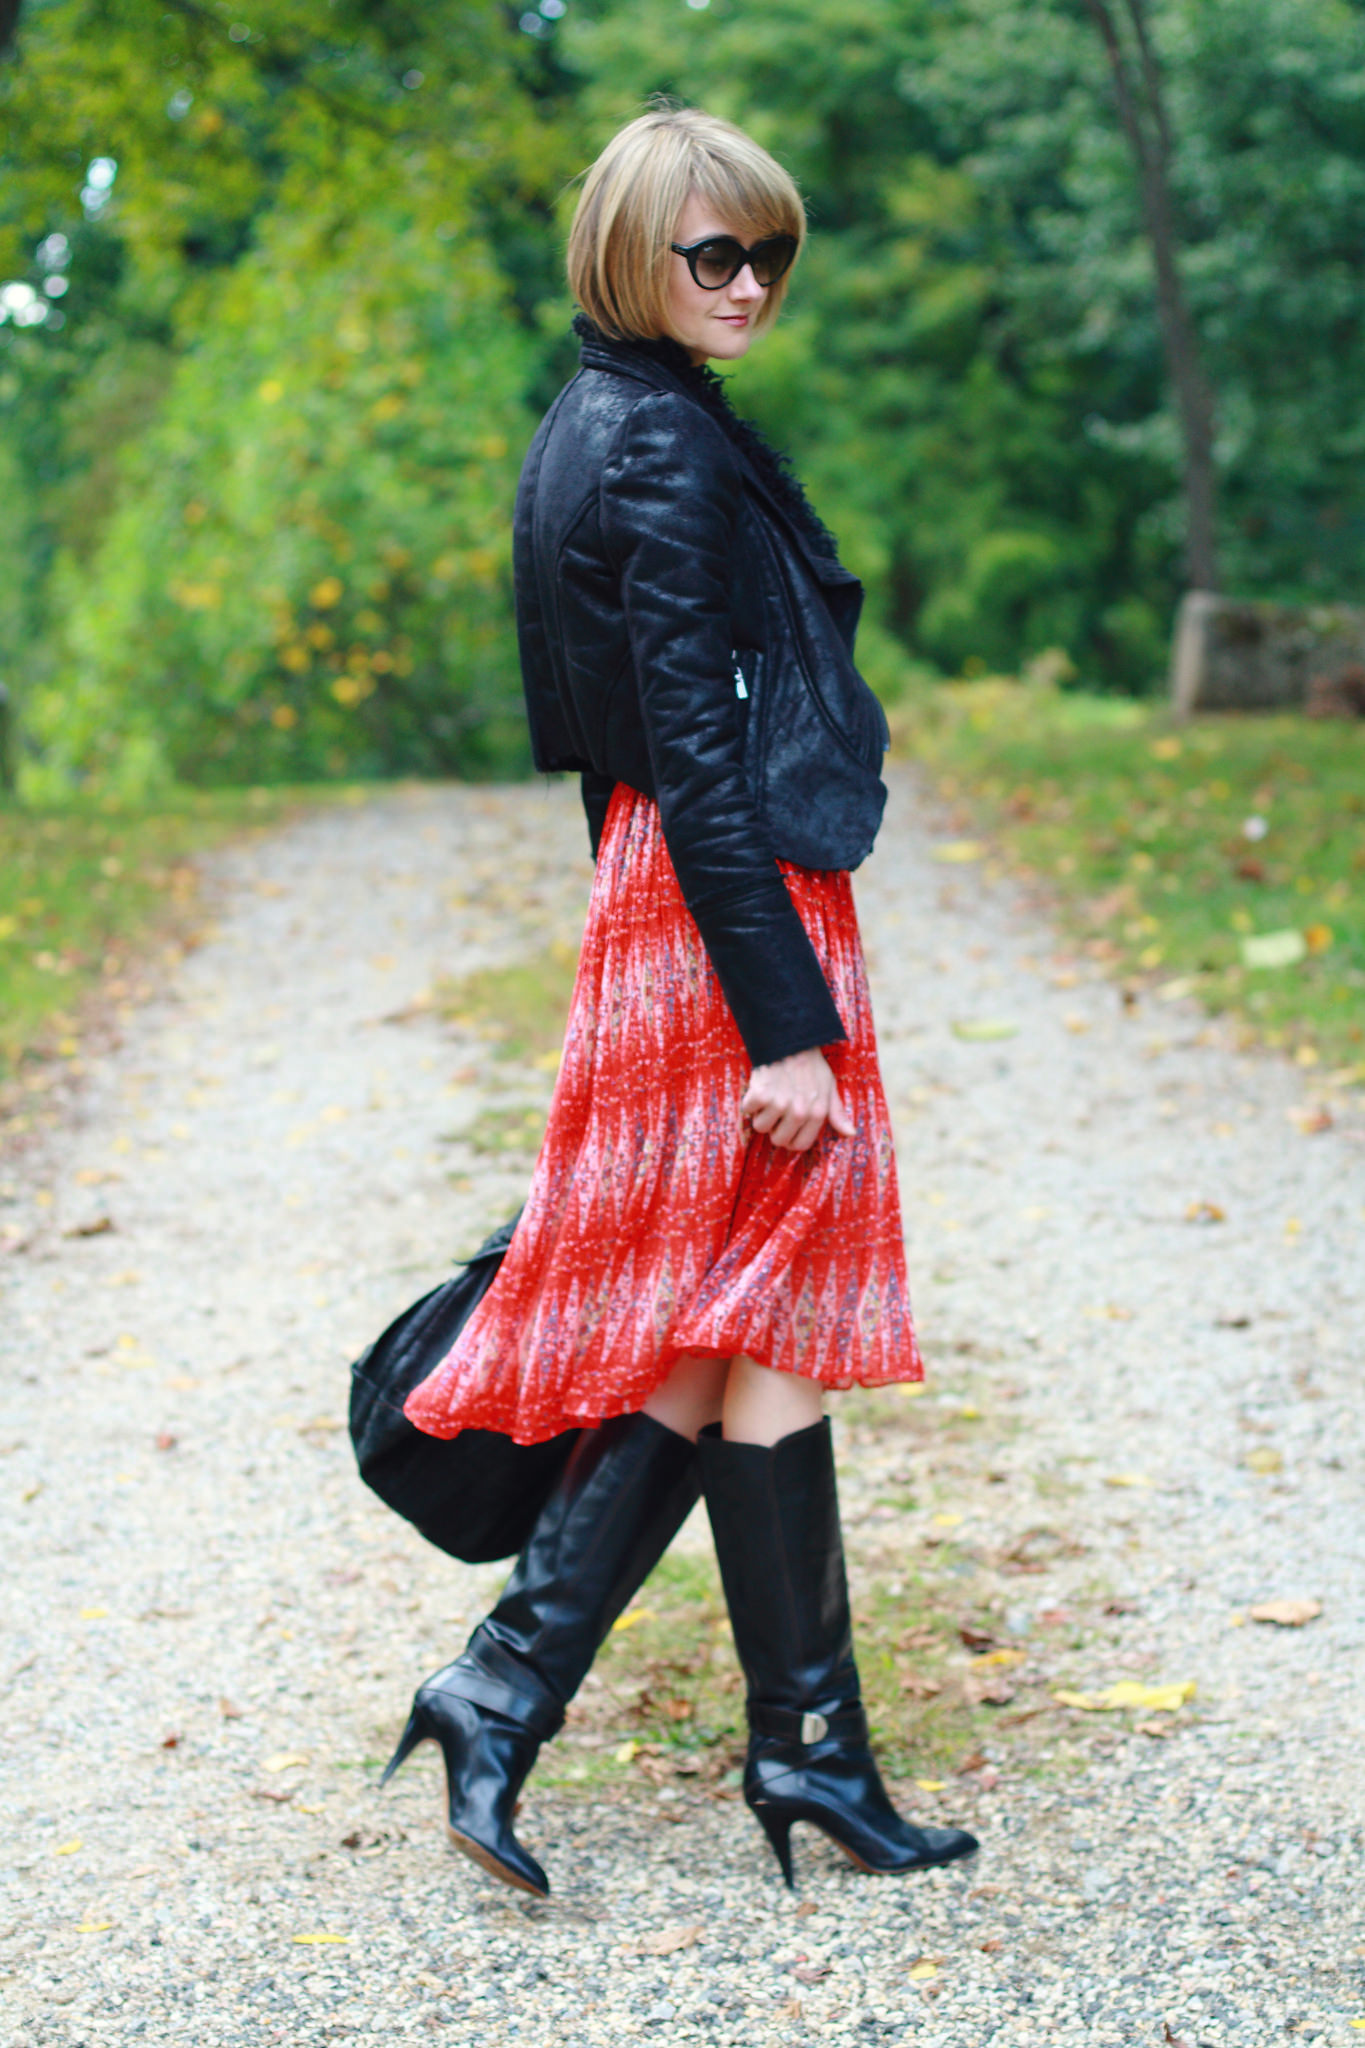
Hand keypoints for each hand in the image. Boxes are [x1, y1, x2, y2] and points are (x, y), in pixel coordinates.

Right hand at [741, 1048, 855, 1152]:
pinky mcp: (762, 1094)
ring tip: (769, 1096)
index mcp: (817, 1113)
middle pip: (778, 1140)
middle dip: (774, 1128)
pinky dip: (750, 1101)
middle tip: (776, 1110)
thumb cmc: (810, 1064)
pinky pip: (748, 1110)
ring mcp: (780, 1103)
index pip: (799, 1145)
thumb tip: (851, 1134)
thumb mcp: (829, 1087)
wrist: (790, 1040)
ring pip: (760, 1127)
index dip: (790, 1138)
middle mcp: (799, 1112)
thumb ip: (837, 1113)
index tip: (786, 1126)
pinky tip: (759, 1088)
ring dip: (761, 1113)